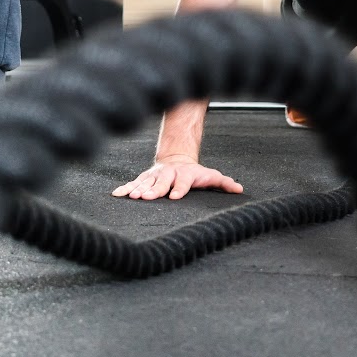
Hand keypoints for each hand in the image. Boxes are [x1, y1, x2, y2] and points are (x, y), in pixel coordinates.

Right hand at [112, 155, 243, 201]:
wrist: (178, 159)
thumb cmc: (196, 173)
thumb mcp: (211, 175)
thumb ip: (224, 183)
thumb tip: (240, 189)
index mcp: (184, 174)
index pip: (182, 182)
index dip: (179, 189)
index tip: (174, 196)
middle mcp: (168, 174)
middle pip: (161, 182)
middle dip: (154, 189)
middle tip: (147, 197)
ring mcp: (155, 175)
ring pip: (146, 182)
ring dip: (138, 189)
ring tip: (132, 197)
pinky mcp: (145, 178)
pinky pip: (133, 183)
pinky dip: (125, 188)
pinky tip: (116, 194)